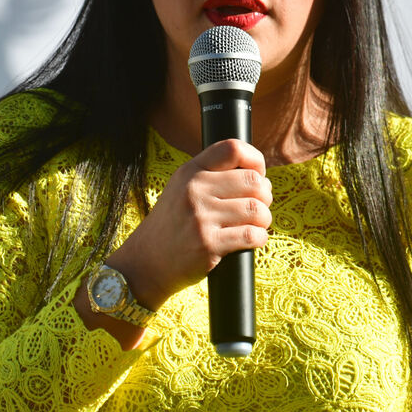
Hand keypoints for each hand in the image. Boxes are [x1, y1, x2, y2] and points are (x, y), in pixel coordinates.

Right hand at [105, 138, 271, 310]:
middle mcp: (194, 190)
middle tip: (254, 208)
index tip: (257, 175)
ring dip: (263, 220)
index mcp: (190, 172)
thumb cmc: (174, 225)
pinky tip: (248, 240)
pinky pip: (254, 235)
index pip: (233, 149)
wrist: (146, 261)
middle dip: (264, 197)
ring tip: (252, 225)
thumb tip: (260, 176)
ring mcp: (201, 217)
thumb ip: (213, 176)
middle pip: (254, 182)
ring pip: (258, 210)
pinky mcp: (209, 244)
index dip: (256, 161)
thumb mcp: (182, 189)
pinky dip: (259, 238)